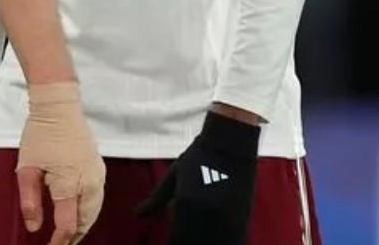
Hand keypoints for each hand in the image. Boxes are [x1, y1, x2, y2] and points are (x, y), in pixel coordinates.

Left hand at [15, 82, 104, 243]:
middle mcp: (89, 184)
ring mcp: (97, 176)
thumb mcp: (27, 167)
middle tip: (59, 243)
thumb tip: (34, 225)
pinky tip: (79, 212)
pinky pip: (98, 199)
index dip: (59, 241)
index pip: (68, 225)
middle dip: (73, 236)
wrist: (60, 107)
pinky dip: (89, 211)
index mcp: (69, 185)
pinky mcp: (100, 169)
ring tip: (69, 234)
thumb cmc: (41, 134)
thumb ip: (30, 200)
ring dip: (83, 225)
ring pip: (94, 212)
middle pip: (85, 222)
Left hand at [135, 112, 259, 244]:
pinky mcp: (242, 219)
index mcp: (185, 205)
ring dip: (204, 242)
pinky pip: (232, 241)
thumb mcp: (173, 177)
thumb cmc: (198, 158)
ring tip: (198, 235)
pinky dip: (224, 242)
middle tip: (183, 237)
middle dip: (187, 242)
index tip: (172, 240)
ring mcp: (226, 219)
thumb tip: (136, 214)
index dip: (174, 243)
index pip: (177, 240)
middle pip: (194, 244)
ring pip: (213, 244)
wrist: (230, 145)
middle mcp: (206, 215)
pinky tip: (216, 237)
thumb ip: (156, 199)